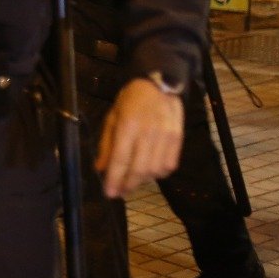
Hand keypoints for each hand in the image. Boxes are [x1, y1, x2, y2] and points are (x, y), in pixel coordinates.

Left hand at [96, 77, 183, 198]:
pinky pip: (170, 165)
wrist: (158, 84)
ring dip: (143, 181)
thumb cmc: (130, 100)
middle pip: (139, 169)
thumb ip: (106, 145)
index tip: (108, 193)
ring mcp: (166, 137)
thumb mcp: (112, 118)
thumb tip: (100, 169)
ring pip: (155, 170)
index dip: (114, 179)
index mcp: (128, 126)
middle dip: (128, 185)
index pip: (121, 159)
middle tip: (119, 193)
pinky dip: (159, 174)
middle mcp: (148, 133)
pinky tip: (149, 173)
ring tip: (132, 182)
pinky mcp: (178, 139)